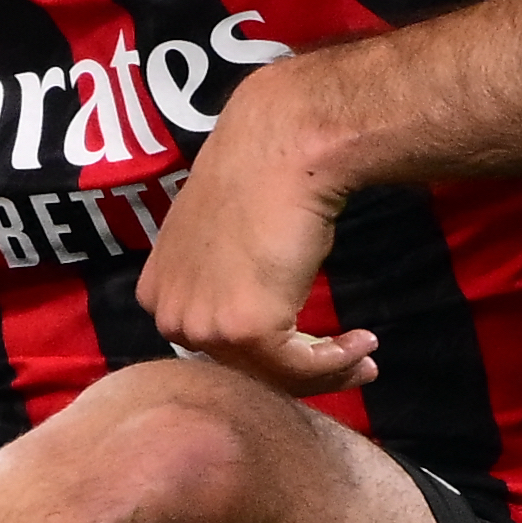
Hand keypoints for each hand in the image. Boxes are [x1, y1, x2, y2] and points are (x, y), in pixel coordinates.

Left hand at [130, 69, 378, 398]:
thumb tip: (250, 302)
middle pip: (241, 367)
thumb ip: (221, 279)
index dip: (265, 355)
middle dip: (300, 370)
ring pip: (272, 374)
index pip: (212, 346)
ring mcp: (204, 325)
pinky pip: (300, 368)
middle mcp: (170, 315)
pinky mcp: (246, 329)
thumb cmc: (258, 179)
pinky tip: (365, 343)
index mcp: (157, 293)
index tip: (308, 347)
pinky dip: (338, 363)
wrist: (279, 148)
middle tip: (349, 361)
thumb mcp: (220, 239)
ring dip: (327, 370)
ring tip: (365, 355)